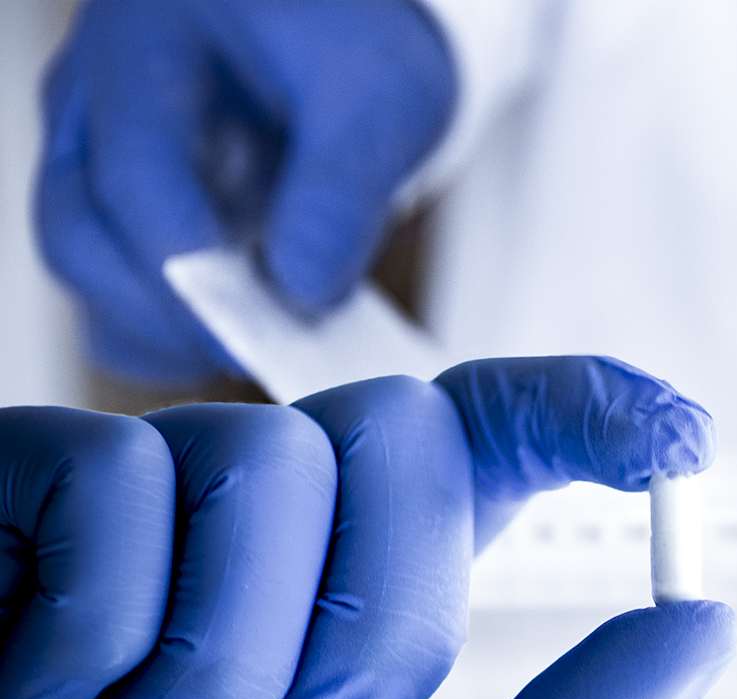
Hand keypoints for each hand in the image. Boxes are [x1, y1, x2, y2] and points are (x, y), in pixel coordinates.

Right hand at [1, 355, 715, 698]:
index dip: (586, 411)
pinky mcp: (11, 498)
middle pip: (409, 433)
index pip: (492, 446)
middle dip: (385, 623)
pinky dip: (97, 627)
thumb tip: (704, 630)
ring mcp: (140, 512)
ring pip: (270, 453)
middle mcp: (265, 541)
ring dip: (228, 660)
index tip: (679, 438)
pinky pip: (111, 471)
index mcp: (368, 614)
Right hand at [34, 0, 454, 384]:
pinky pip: (118, 291)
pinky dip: (174, 331)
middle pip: (79, 233)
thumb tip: (303, 289)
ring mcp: (101, 159)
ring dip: (166, 331)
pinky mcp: (129, 212)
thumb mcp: (381, 95)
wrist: (347, 27)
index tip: (252, 327)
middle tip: (262, 352)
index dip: (186, 265)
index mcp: (143, 46)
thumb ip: (342, 189)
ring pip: (89, 273)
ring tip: (265, 347)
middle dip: (165, 312)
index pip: (134, 173)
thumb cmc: (350, 35)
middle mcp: (97, 105)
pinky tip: (248, 338)